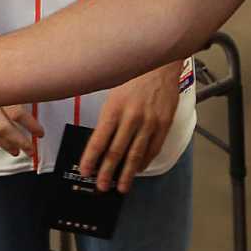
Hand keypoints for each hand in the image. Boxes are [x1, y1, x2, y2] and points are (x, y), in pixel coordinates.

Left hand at [78, 61, 183, 192]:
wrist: (160, 63)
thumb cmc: (133, 75)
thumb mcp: (113, 91)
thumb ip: (108, 116)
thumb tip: (100, 140)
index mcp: (115, 108)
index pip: (99, 140)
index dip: (91, 158)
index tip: (86, 171)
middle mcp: (132, 118)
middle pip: (117, 152)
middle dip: (107, 172)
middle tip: (101, 186)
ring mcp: (150, 122)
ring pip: (136, 154)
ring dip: (127, 173)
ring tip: (121, 187)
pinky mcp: (164, 124)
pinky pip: (153, 148)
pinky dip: (145, 161)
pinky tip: (138, 169)